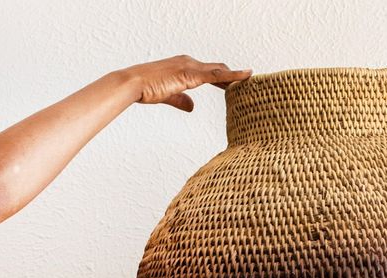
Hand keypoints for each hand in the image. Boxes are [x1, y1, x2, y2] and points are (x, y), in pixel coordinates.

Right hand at [121, 55, 252, 111]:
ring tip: (252, 82)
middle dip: (233, 78)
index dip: (224, 79)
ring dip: (236, 76)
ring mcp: (190, 66)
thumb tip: (192, 107)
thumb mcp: (168, 96)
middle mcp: (189, 62)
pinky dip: (234, 75)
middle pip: (218, 69)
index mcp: (184, 66)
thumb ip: (181, 100)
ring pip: (220, 70)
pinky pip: (217, 74)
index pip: (209, 72)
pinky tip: (247, 76)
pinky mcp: (191, 73)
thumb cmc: (146, 89)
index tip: (236, 85)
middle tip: (248, 86)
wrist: (134, 84)